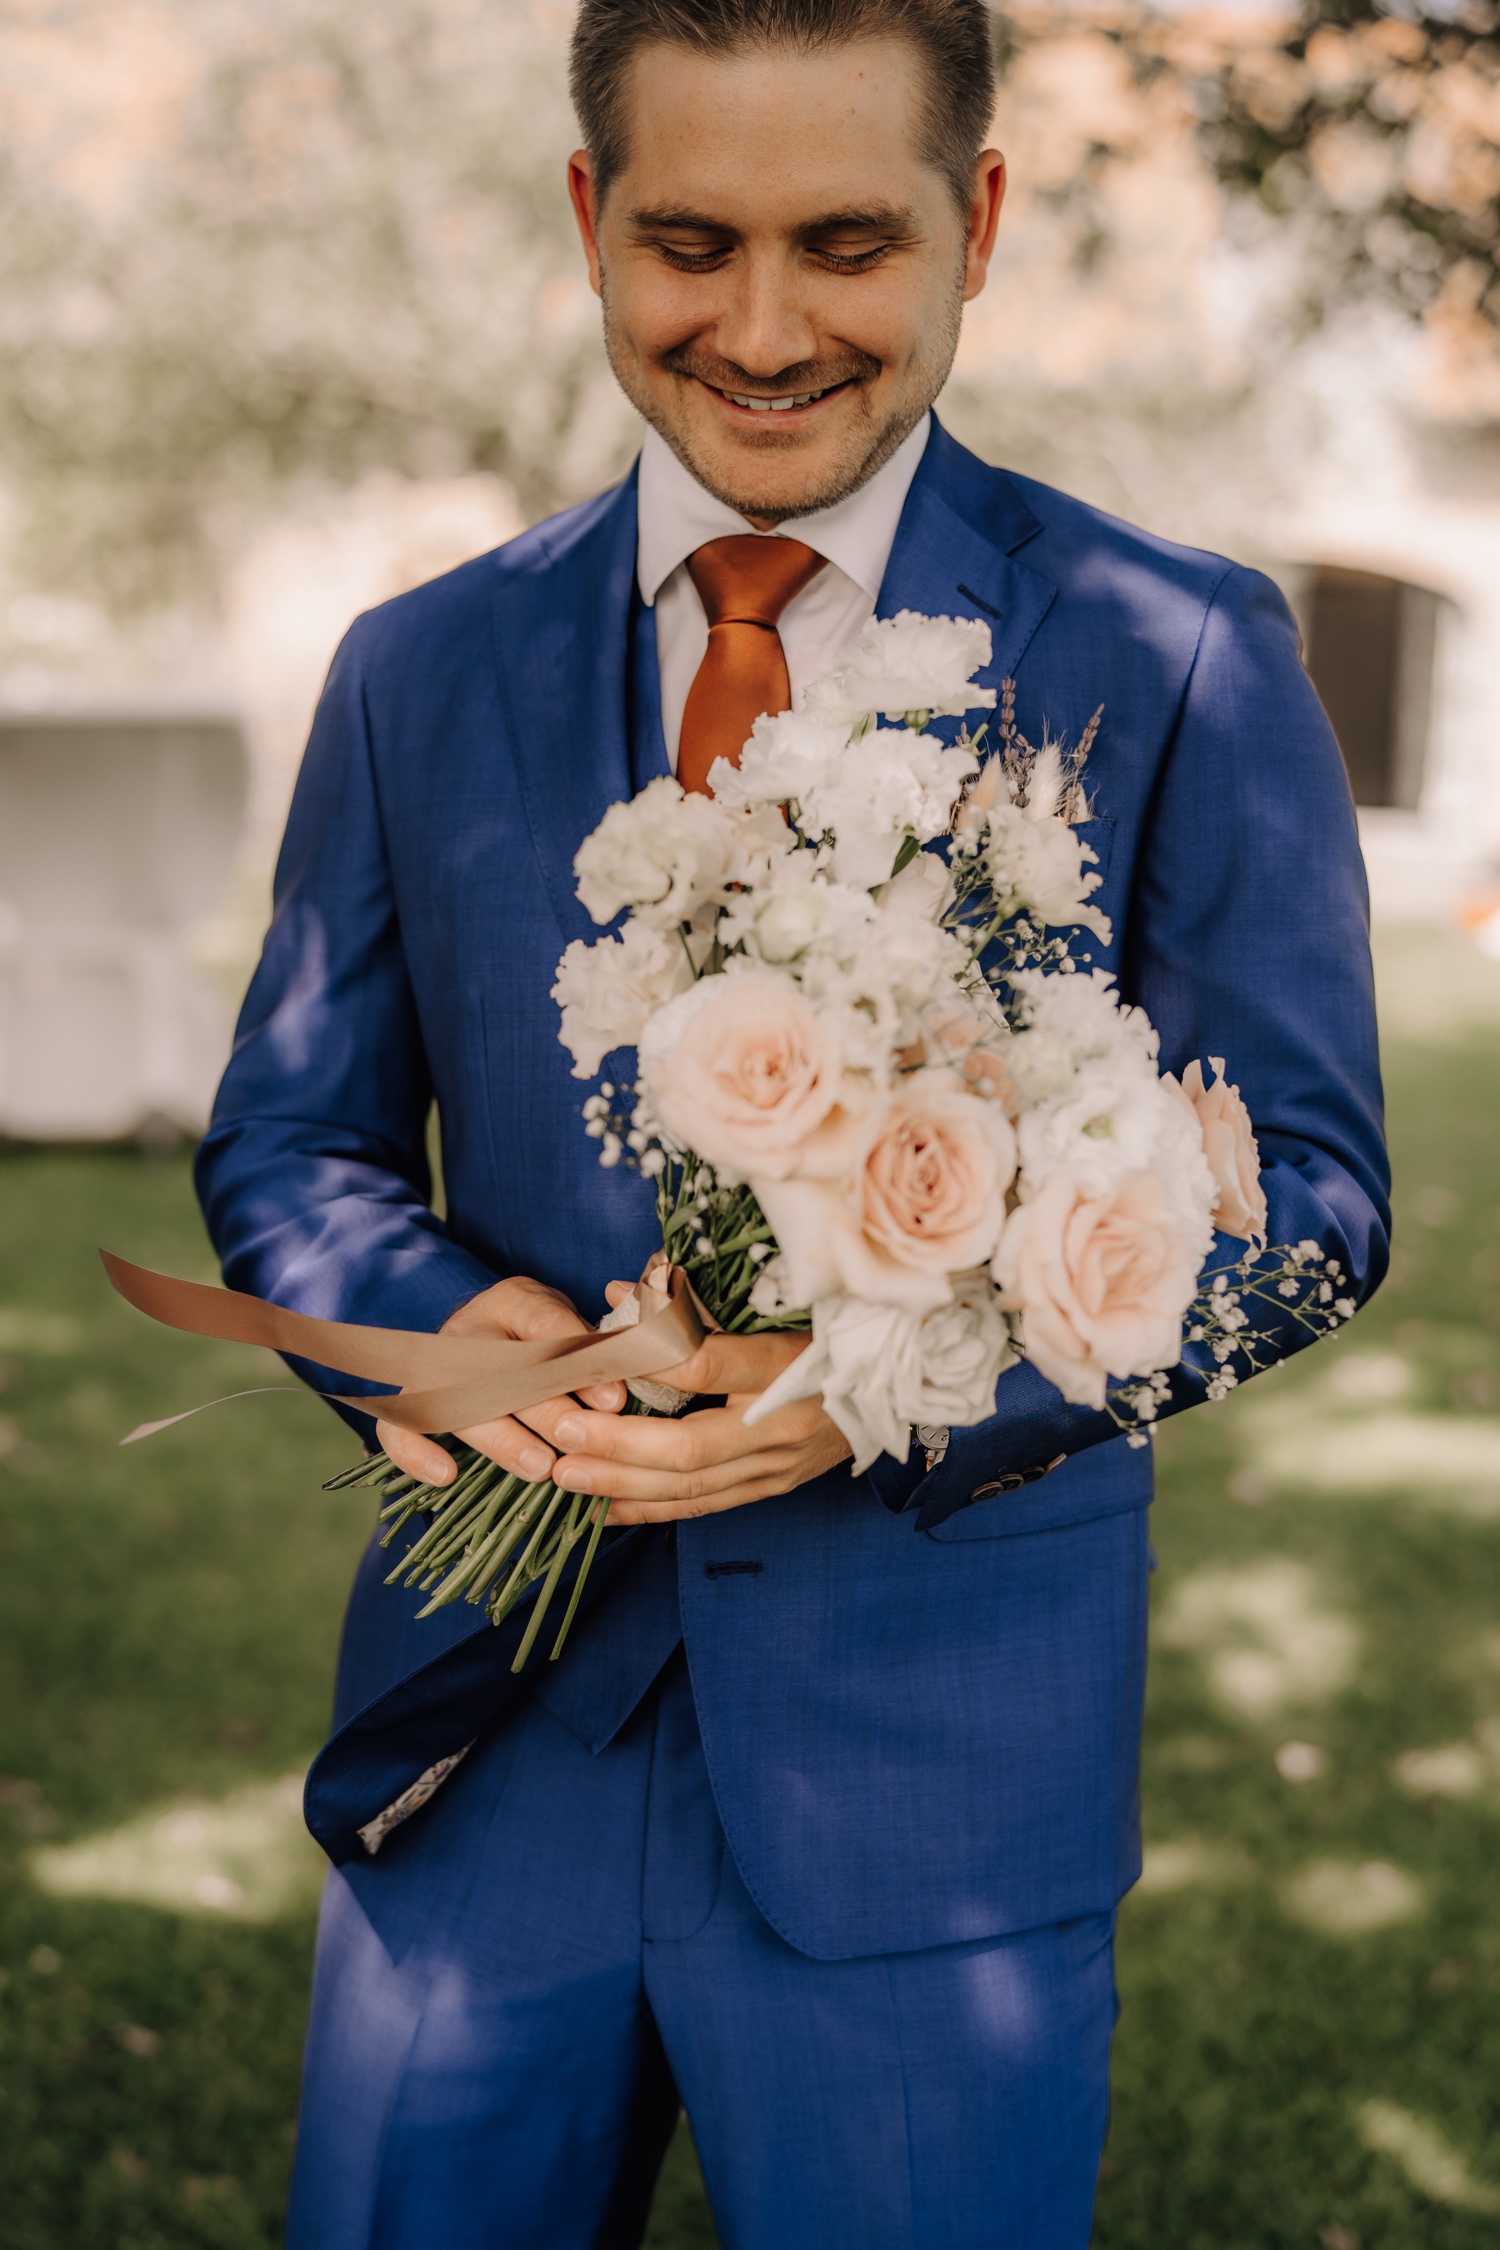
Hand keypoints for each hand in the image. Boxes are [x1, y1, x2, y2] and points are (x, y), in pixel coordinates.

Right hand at [375, 1276, 626, 1488]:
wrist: (484, 1334)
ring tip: (540, 1468)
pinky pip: (399, 1428)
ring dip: (500, 1438)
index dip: (577, 1361)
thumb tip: (626, 1394)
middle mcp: (468, 1329)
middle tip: (576, 1439)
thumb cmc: (542, 1338)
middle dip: (544, 1408)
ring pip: (459, 1402)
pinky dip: (416, 1454)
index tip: (614, 1400)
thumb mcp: (571, 1326)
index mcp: (513, 1301)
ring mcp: (433, 1365)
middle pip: (501, 1369)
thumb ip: (594, 1351)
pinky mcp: (410, 1401)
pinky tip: (446, 1477)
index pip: (544, 1323)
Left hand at [548, 1282, 851, 1524]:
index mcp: (787, 1365)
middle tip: (562, 1436)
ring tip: (566, 1476)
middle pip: (687, 1446)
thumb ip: (696, 1304)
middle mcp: (781, 1424)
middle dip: (615, 1446)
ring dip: (621, 1484)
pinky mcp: (772, 1488)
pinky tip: (605, 1509)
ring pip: (689, 1486)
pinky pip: (702, 1506)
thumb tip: (623, 1292)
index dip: (644, 1359)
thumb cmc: (829, 1336)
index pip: (707, 1364)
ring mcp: (777, 1466)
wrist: (898, 1389)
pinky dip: (650, 1509)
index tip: (593, 1352)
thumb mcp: (778, 1309)